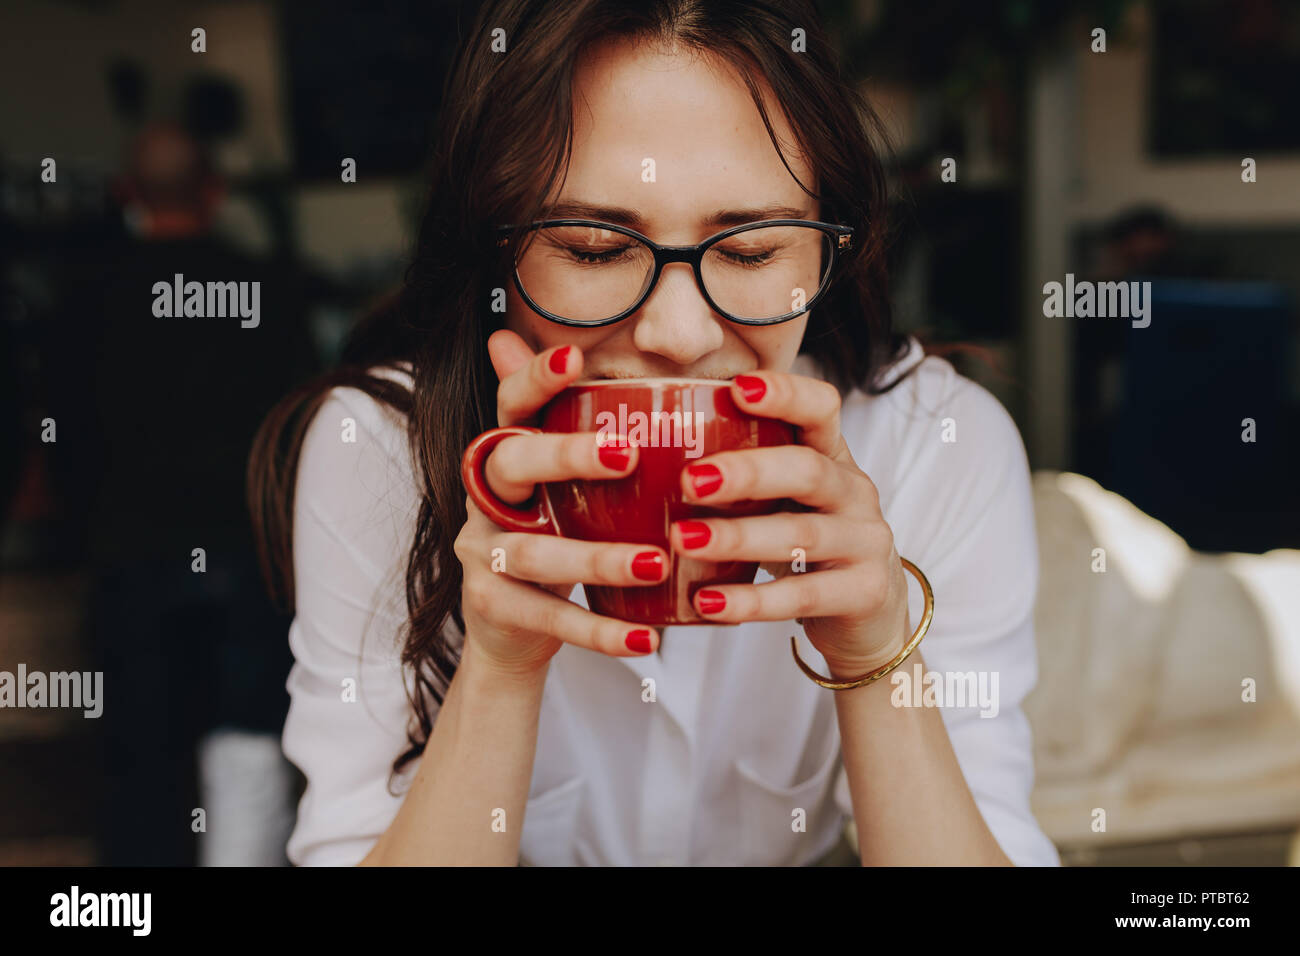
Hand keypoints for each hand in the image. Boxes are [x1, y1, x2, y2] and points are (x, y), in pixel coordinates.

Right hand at [453, 329, 665, 678]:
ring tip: (657, 563)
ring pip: (536, 552)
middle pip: (512, 463)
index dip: (535, 379)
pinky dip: (599, 631)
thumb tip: (587, 356)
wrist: (511, 632)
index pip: (512, 407)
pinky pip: (548, 618)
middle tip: (629, 455)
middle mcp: (485, 498)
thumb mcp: (563, 487)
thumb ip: (578, 432)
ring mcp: (481, 553)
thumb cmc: (553, 539)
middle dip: (567, 455)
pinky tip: (645, 639)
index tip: (577, 355)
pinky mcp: (492, 606)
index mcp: (506, 458)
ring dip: (598, 559)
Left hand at [668, 371, 910, 677]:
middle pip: (807, 470)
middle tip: (689, 480)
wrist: (870, 612)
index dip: (786, 394)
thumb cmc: (805, 542)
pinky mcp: (864, 593)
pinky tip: (707, 603)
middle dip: (747, 472)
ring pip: (801, 534)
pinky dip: (752, 601)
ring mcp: (865, 542)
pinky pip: (802, 596)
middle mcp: (854, 492)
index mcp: (832, 456)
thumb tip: (638, 448)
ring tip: (682, 540)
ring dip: (738, 537)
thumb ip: (738, 475)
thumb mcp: (784, 500)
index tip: (737, 388)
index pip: (821, 408)